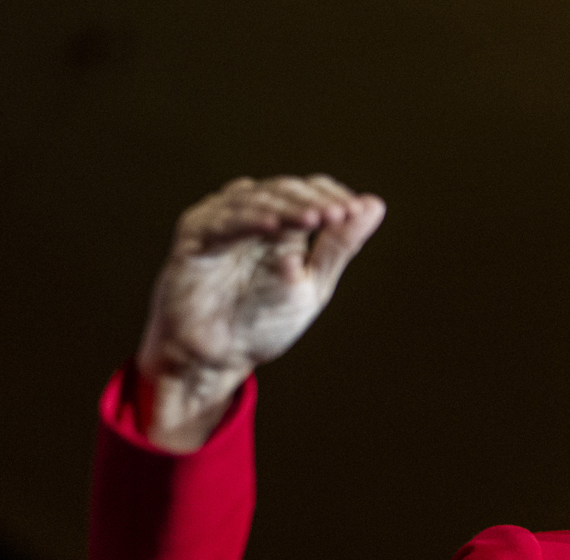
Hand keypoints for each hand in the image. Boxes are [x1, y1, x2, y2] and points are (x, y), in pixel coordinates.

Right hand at [135, 175, 385, 450]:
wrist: (219, 358)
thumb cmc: (263, 322)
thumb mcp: (313, 283)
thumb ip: (339, 246)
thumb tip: (375, 205)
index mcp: (281, 225)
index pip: (307, 192)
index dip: (332, 196)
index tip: (357, 210)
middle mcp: (250, 217)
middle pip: (283, 191)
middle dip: (314, 201)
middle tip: (340, 213)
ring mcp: (219, 222)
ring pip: (254, 199)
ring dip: (287, 206)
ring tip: (315, 218)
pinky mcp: (194, 237)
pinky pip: (222, 221)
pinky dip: (251, 220)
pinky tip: (276, 224)